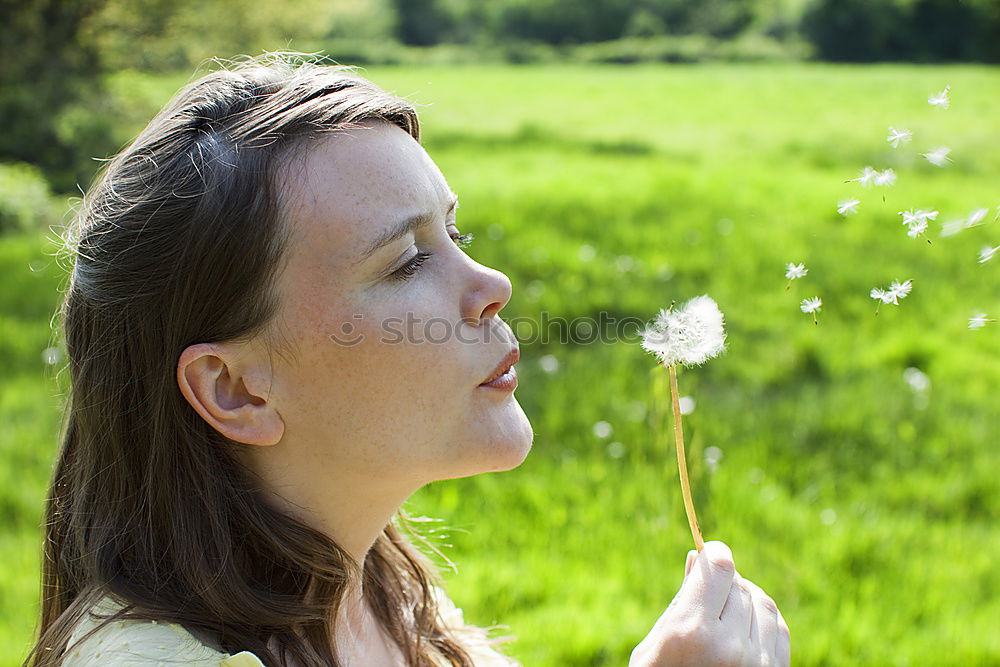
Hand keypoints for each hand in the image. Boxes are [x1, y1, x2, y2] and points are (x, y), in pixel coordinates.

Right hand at [629, 541, 790, 666]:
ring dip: (745, 599)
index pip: (721, 567)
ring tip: (724, 612)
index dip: (715, 553)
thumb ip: (680, 601)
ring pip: (763, 604)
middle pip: (740, 584)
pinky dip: (763, 620)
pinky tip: (743, 628)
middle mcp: (731, 647)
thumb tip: (698, 557)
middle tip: (707, 592)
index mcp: (692, 633)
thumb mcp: (655, 645)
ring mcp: (759, 666)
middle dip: (724, 582)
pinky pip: (779, 629)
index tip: (708, 552)